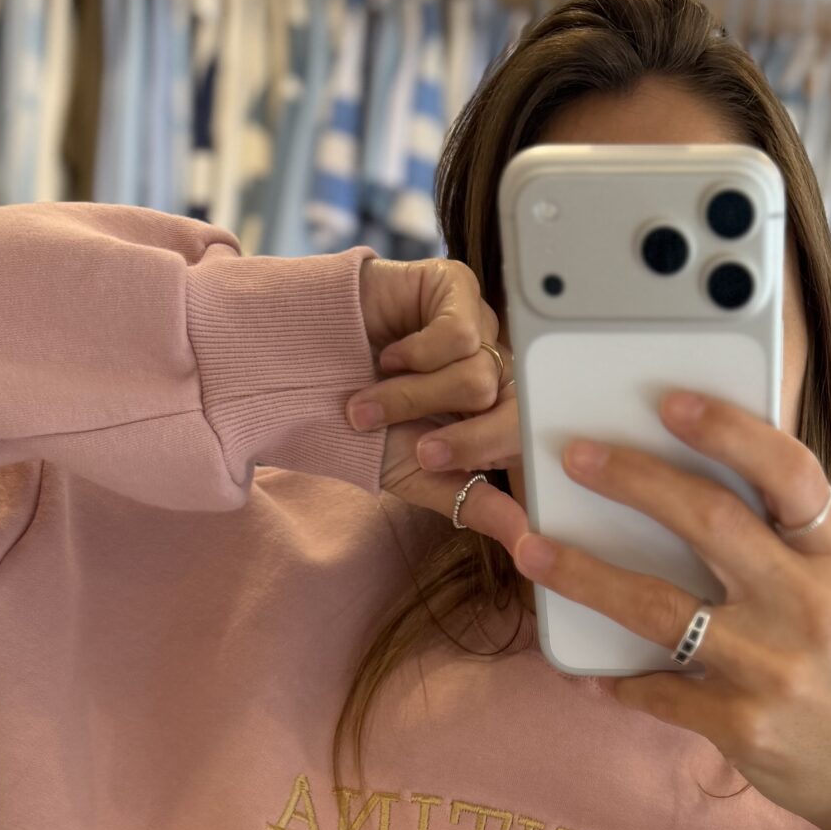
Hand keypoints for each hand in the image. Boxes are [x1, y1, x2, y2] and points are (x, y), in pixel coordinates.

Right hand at [349, 256, 523, 535]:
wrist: (301, 376)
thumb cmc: (360, 427)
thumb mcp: (420, 474)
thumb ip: (476, 502)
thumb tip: (529, 540)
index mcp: (493, 413)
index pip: (526, 437)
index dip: (486, 454)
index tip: (436, 461)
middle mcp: (493, 367)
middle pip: (512, 408)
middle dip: (460, 437)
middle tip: (418, 445)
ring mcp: (478, 326)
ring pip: (479, 375)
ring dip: (417, 397)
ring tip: (375, 399)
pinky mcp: (455, 289)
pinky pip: (462, 333)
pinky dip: (417, 355)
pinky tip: (389, 355)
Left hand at [469, 390, 830, 829]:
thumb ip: (785, 539)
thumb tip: (687, 475)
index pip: (788, 473)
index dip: (728, 430)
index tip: (670, 402)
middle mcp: (808, 604)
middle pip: (710, 521)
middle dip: (633, 480)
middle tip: (575, 456)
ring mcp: (773, 667)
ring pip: (659, 609)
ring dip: (585, 575)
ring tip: (535, 551)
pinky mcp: (743, 725)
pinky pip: (656, 690)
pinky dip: (615, 679)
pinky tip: (586, 670)